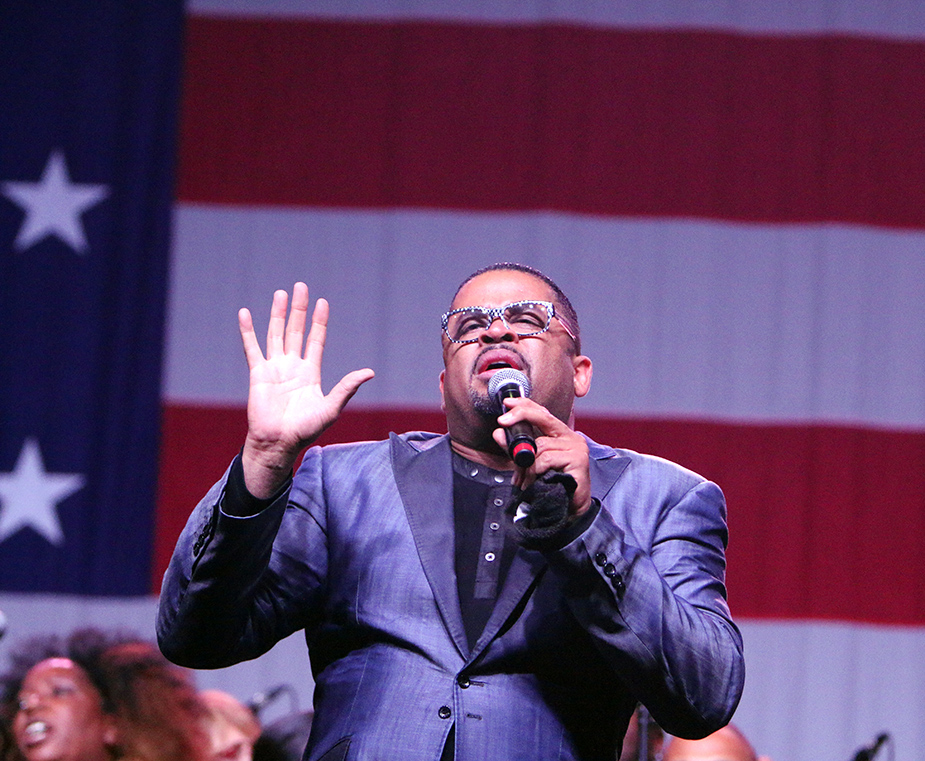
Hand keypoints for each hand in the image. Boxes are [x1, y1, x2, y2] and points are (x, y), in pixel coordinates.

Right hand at [239, 283, 373, 497]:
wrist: (279, 442)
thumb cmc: (305, 429)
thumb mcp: (331, 407)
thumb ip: (347, 388)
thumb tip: (369, 372)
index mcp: (310, 372)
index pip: (316, 339)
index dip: (319, 321)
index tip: (323, 302)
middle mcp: (292, 366)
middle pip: (296, 331)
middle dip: (299, 309)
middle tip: (301, 287)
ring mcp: (274, 368)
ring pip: (276, 334)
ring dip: (278, 314)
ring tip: (281, 294)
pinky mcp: (258, 374)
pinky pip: (252, 348)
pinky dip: (248, 331)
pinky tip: (245, 314)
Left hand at [491, 397, 591, 516]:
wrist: (568, 510)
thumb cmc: (551, 484)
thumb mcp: (528, 464)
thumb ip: (515, 448)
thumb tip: (498, 433)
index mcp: (560, 434)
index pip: (542, 413)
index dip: (525, 404)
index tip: (507, 403)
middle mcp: (571, 437)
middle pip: (543, 417)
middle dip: (520, 416)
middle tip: (502, 422)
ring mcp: (577, 447)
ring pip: (540, 445)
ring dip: (526, 464)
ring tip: (524, 479)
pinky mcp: (578, 460)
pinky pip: (546, 459)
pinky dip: (535, 471)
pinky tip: (535, 482)